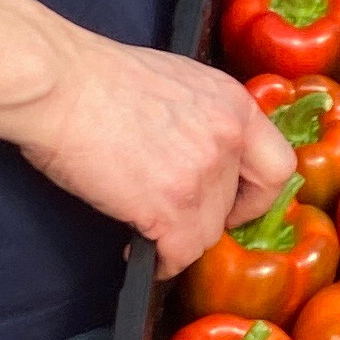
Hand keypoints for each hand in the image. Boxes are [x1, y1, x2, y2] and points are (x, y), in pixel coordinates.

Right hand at [13, 30, 294, 272]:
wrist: (60, 83)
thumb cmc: (99, 78)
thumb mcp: (179, 80)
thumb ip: (206, 117)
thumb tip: (204, 150)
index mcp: (234, 104)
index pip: (279, 166)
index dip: (257, 195)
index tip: (234, 203)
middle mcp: (228, 138)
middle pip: (235, 207)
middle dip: (207, 218)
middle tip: (179, 218)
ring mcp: (202, 174)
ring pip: (205, 235)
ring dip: (178, 240)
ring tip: (148, 230)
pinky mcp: (169, 206)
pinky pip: (179, 254)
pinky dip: (161, 262)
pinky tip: (139, 249)